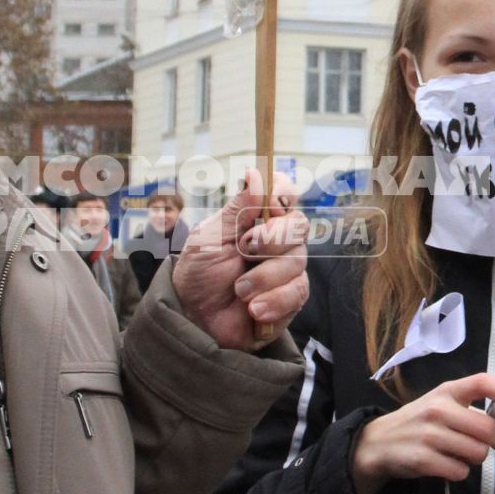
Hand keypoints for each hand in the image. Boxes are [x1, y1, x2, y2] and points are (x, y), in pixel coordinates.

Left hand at [171, 168, 308, 351]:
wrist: (195, 319)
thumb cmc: (198, 274)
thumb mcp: (209, 237)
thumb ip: (236, 209)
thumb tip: (255, 174)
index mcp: (257, 219)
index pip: (284, 194)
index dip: (284, 194)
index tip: (274, 203)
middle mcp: (278, 241)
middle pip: (299, 224)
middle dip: (271, 238)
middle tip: (243, 250)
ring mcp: (287, 270)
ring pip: (297, 261)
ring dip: (263, 277)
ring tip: (238, 290)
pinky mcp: (291, 299)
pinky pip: (297, 293)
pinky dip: (272, 301)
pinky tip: (253, 310)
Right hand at [350, 373, 494, 493]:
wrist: (378, 442)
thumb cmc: (419, 422)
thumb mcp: (440, 403)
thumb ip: (470, 407)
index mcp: (446, 391)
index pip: (482, 382)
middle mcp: (438, 409)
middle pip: (489, 429)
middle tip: (493, 444)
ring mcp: (429, 434)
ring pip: (478, 453)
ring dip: (476, 458)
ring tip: (461, 453)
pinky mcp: (422, 459)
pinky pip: (460, 471)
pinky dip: (459, 472)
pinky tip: (446, 464)